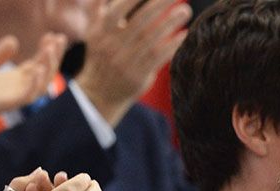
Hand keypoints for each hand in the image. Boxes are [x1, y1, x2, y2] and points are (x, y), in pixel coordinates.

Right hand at [75, 0, 190, 126]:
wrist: (100, 93)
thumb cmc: (101, 56)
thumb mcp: (93, 32)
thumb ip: (97, 9)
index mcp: (101, 31)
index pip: (118, 9)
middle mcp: (112, 45)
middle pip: (139, 21)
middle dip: (159, 5)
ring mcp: (125, 61)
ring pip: (151, 38)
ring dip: (170, 23)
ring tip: (185, 11)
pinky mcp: (138, 76)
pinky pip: (158, 57)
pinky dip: (171, 45)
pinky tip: (184, 34)